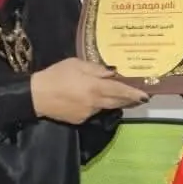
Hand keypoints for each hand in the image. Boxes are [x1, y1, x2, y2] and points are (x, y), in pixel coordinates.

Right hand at [31, 58, 148, 123]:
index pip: (120, 90)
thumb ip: (96, 69)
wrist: (36, 96)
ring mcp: (88, 113)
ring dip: (113, 101)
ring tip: (118, 94)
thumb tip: (112, 73)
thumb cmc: (55, 75)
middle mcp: (95, 102)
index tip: (146, 95)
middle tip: (140, 97)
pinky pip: (94, 111)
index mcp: (94, 87)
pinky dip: (97, 105)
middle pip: (118, 102)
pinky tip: (90, 99)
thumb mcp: (76, 64)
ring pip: (106, 106)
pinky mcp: (81, 120)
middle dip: (130, 100)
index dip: (134, 93)